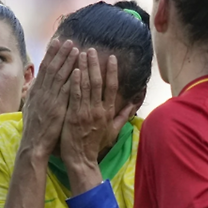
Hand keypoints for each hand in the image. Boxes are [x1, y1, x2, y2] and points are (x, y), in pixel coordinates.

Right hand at [21, 39, 78, 156]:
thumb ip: (34, 94)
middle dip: (60, 53)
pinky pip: (66, 90)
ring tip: (76, 49)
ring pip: (59, 76)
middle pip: (52, 68)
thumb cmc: (34, 129)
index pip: (44, 68)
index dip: (51, 54)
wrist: (33, 145)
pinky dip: (72, 79)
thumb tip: (36, 83)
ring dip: (68, 61)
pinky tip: (79, 69)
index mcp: (35, 92)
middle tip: (68, 40)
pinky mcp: (58, 108)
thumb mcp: (30, 108)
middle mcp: (42, 93)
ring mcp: (50, 99)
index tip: (57, 43)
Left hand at [60, 49, 133, 172]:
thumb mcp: (113, 130)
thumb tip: (133, 103)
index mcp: (108, 111)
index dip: (112, 71)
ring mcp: (86, 112)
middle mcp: (98, 110)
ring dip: (84, 68)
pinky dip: (75, 83)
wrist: (81, 158)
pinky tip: (74, 70)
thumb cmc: (95, 144)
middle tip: (92, 49)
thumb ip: (123, 115)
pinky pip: (75, 96)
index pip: (111, 87)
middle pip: (98, 82)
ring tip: (81, 53)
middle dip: (95, 64)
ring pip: (86, 86)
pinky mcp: (73, 115)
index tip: (111, 57)